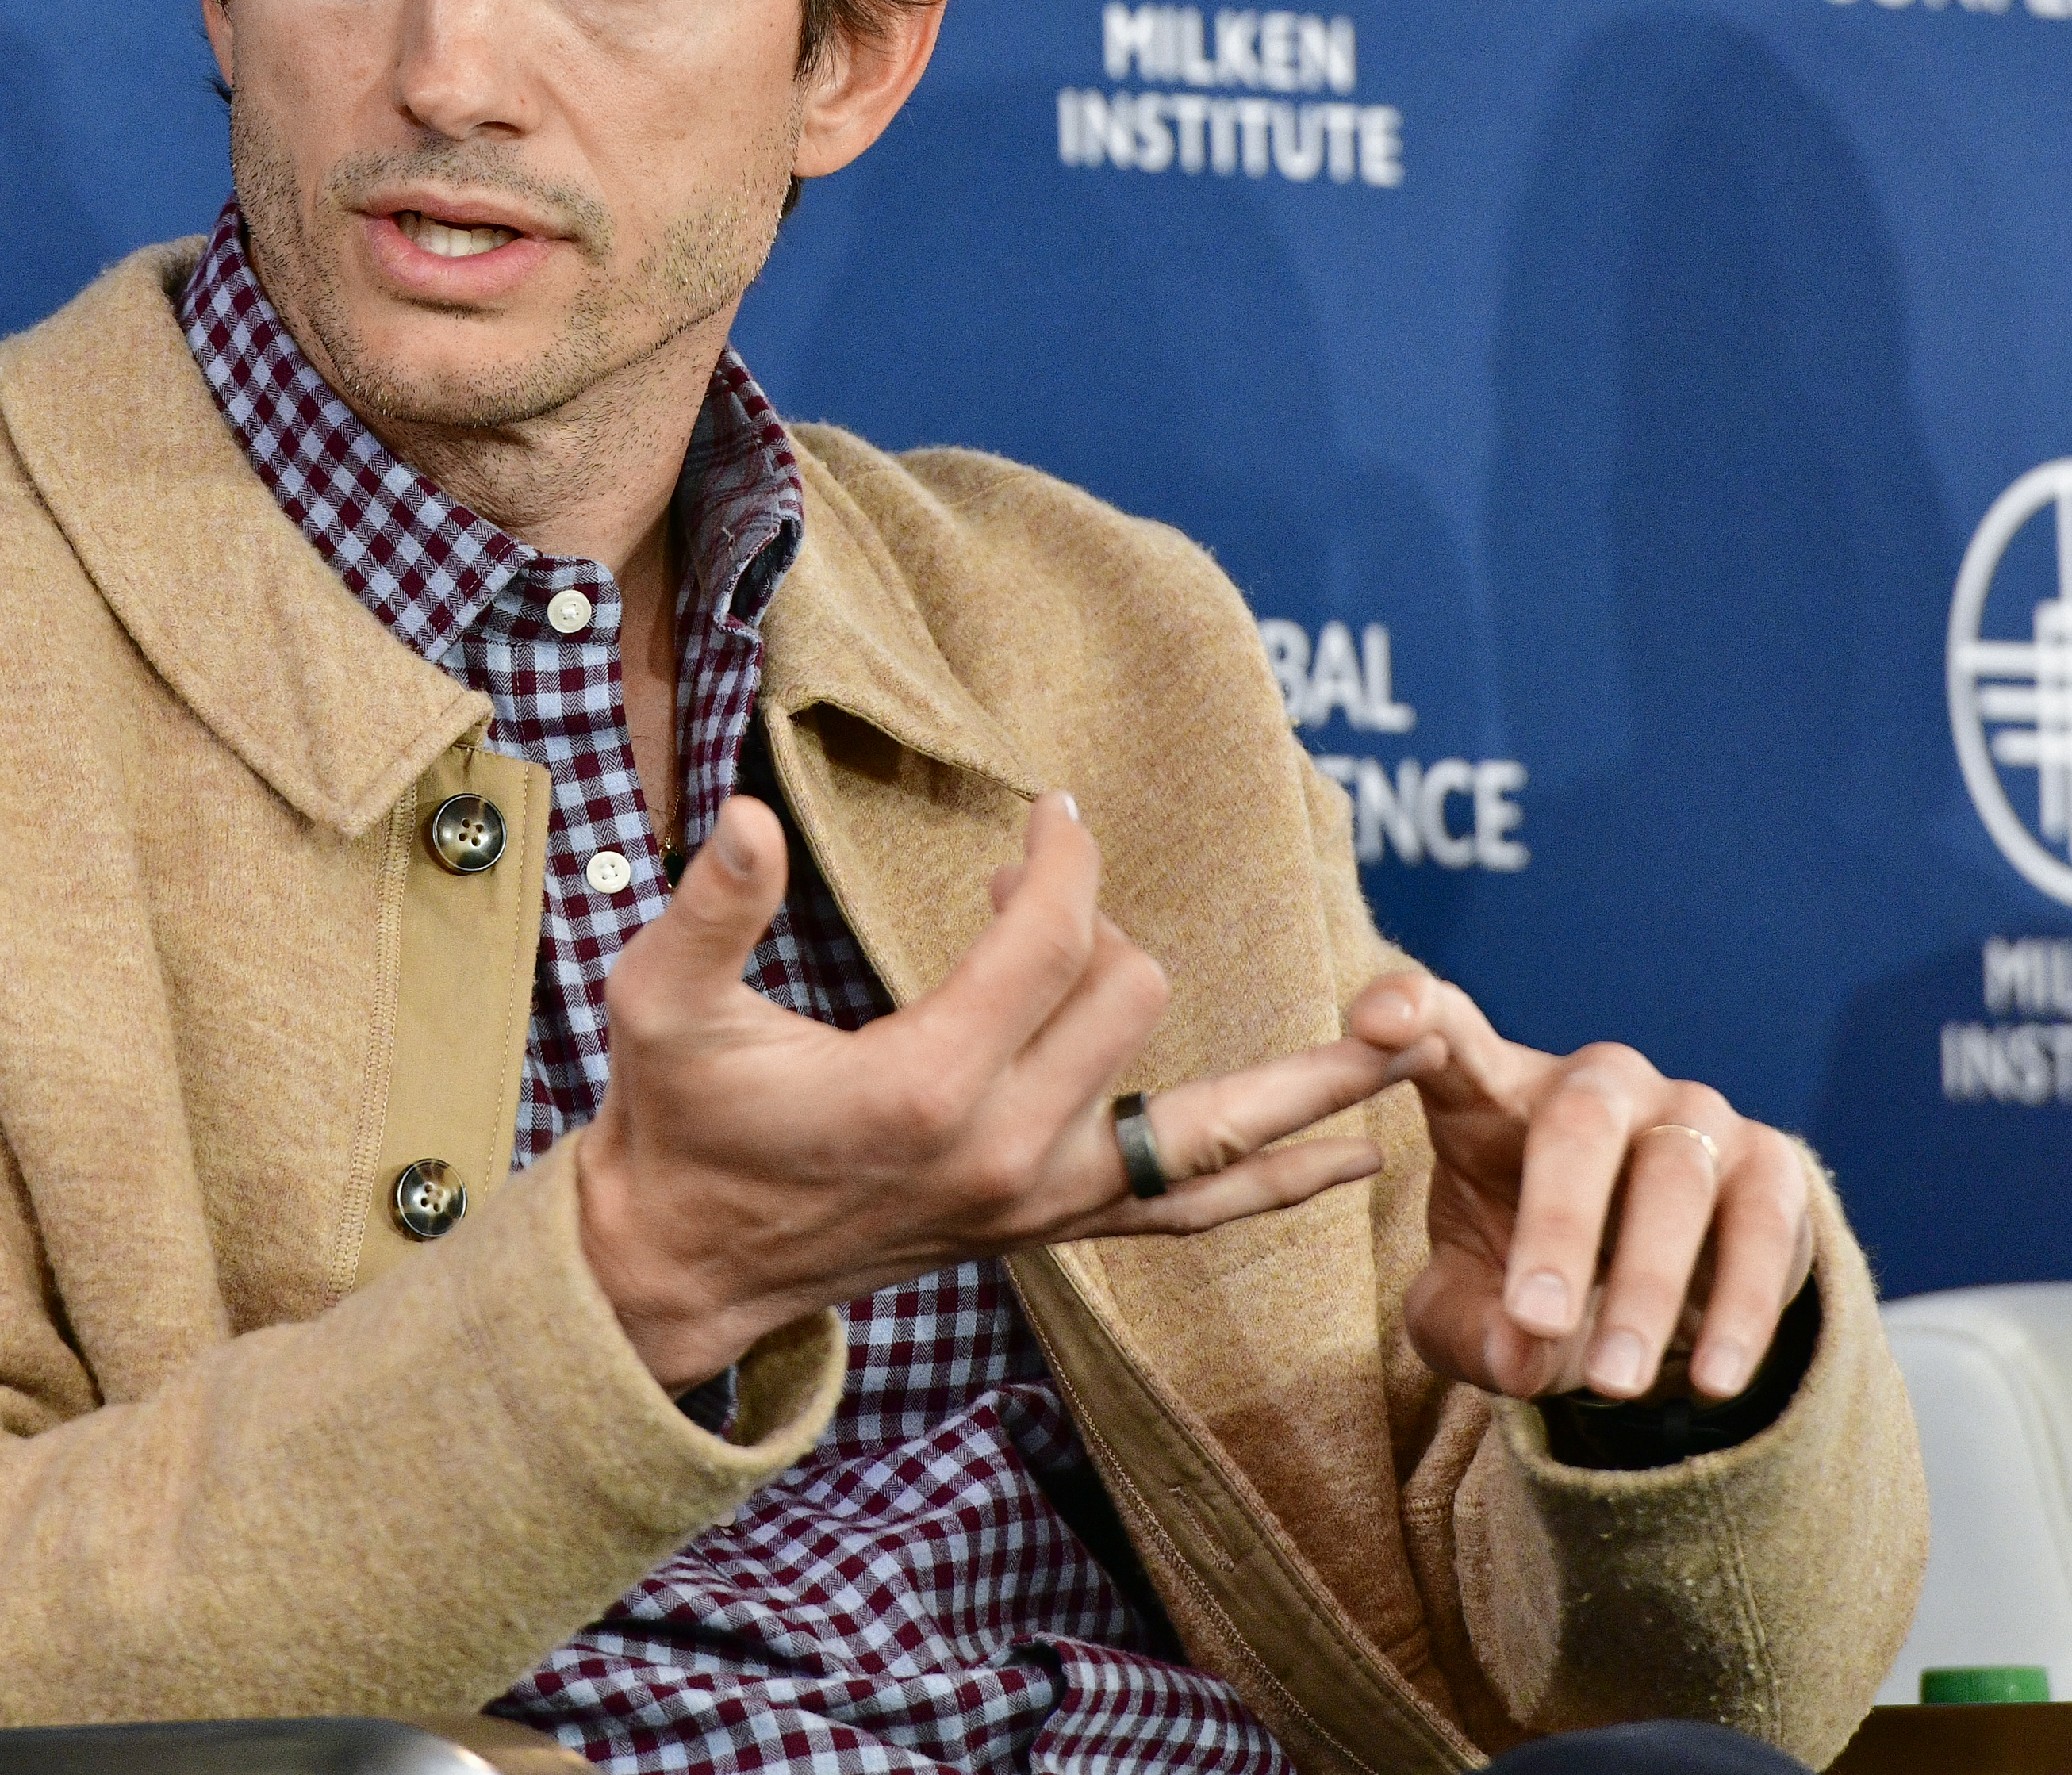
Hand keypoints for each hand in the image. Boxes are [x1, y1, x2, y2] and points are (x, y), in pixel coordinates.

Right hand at [577, 792, 1390, 1388]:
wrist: (681, 1262)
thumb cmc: (675, 1121)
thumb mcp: (662, 1007)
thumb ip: (710, 910)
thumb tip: (748, 817)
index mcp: (926, 1086)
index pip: (1052, 937)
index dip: (1062, 855)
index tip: (1047, 809)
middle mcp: (1006, 1153)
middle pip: (1128, 991)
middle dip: (1091, 914)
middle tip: (1030, 878)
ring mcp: (1042, 1202)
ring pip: (1209, 1122)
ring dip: (1308, 1078)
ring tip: (1409, 1028)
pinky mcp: (1053, 1227)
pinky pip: (1191, 1208)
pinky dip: (1276, 1181)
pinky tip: (1353, 1158)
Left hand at [1346, 973, 1816, 1402]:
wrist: (1656, 1301)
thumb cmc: (1530, 1279)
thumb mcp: (1472, 1313)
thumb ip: (1468, 1328)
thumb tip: (1518, 1354)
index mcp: (1495, 1091)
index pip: (1450, 1031)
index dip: (1414, 1013)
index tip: (1375, 1022)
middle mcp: (1597, 1082)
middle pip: (1578, 1120)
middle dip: (1558, 1223)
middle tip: (1535, 1318)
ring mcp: (1690, 1113)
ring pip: (1674, 1176)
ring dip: (1645, 1285)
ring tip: (1613, 1383)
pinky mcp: (1769, 1163)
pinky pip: (1763, 1226)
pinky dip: (1739, 1310)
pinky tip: (1709, 1381)